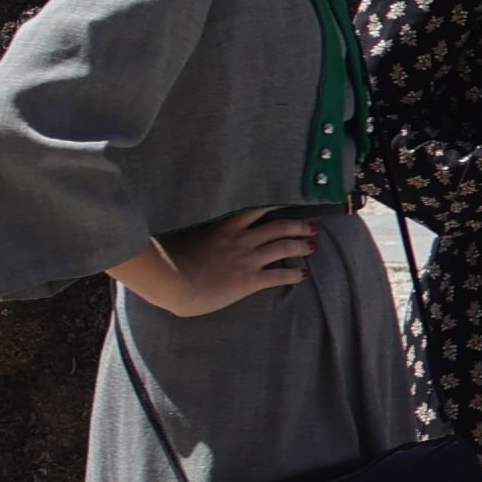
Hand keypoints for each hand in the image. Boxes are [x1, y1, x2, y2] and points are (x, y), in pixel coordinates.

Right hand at [116, 209, 323, 319]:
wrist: (174, 281)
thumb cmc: (169, 260)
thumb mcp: (181, 236)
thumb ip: (193, 231)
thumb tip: (189, 229)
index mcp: (225, 226)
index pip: (255, 209)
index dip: (274, 205)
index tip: (287, 201)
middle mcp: (241, 239)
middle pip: (277, 227)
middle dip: (297, 225)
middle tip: (310, 226)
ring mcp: (247, 259)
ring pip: (283, 247)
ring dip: (300, 246)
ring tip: (312, 246)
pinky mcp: (249, 280)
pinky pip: (277, 276)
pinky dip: (292, 275)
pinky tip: (302, 275)